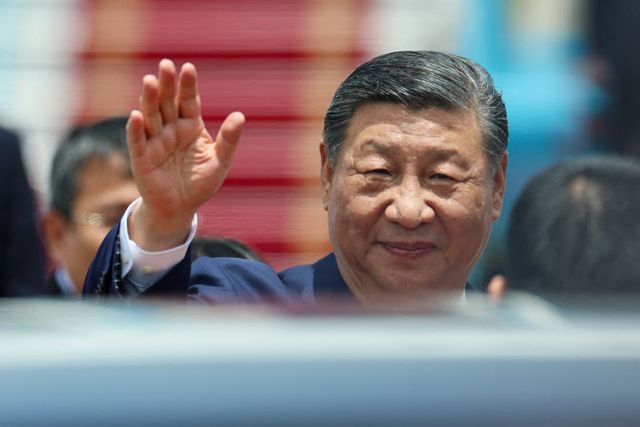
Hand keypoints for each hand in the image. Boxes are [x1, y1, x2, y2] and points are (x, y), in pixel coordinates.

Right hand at [127, 59, 244, 249]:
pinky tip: (136, 114)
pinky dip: (136, 128)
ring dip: (150, 99)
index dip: (188, 85)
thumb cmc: (200, 183)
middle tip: (166, 65)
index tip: (189, 68)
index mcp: (190, 126)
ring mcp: (155, 141)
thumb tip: (240, 116)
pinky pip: (138, 140)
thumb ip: (229, 140)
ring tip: (150, 81)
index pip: (189, 101)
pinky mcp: (142, 157)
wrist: (181, 209)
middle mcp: (171, 129)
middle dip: (167, 84)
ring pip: (151, 116)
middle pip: (168, 103)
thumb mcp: (220, 161)